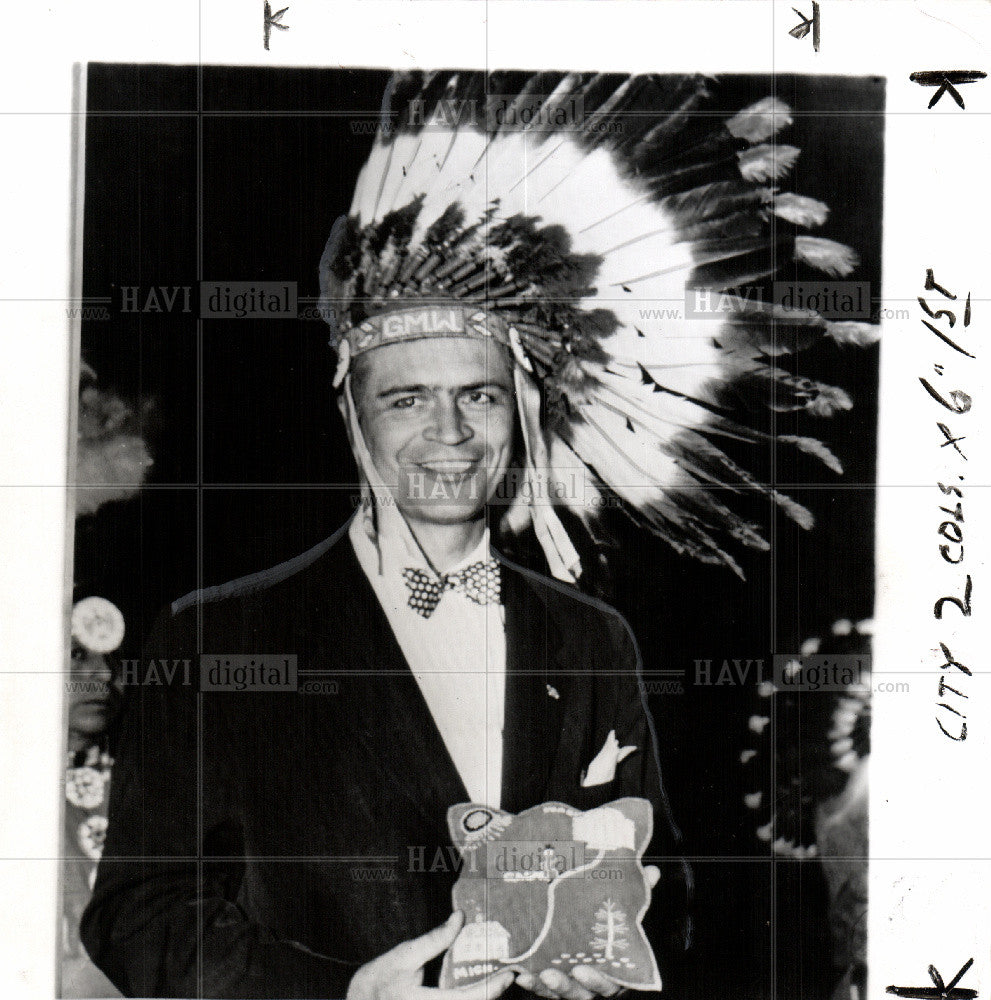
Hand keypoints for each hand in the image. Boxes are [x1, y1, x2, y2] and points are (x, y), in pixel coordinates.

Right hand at [346, 911, 514, 999]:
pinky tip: (476, 989)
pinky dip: (469, 999)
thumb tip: (459, 918)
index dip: (492, 988)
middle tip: (508, 975)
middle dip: (491, 993)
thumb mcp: (404, 955)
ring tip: (496, 979)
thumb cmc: (377, 980)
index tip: (509, 974)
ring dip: (481, 996)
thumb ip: (434, 940)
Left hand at [515, 866, 659, 999]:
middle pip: (582, 993)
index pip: (609, 982)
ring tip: (534, 974)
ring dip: (547, 987)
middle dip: (567, 986)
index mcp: (613, 970)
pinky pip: (542, 988)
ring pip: (561, 993)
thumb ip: (635, 894)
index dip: (597, 979)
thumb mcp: (621, 909)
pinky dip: (532, 983)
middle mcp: (592, 982)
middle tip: (552, 973)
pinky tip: (520, 973)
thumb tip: (653, 871)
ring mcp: (573, 985)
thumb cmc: (607, 923)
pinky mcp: (553, 983)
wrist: (583, 927)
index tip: (581, 969)